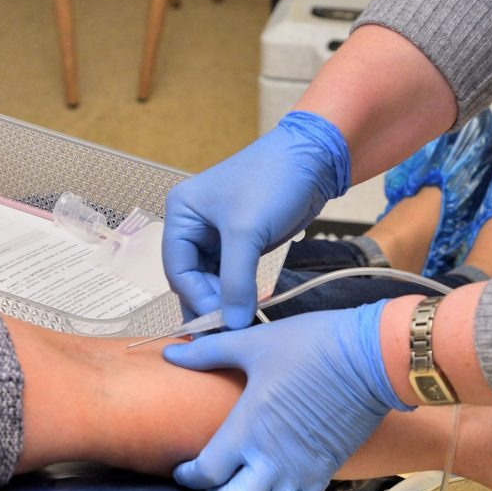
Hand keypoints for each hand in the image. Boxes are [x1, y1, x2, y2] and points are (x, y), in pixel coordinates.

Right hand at [163, 111, 350, 328]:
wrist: (314, 159)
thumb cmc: (272, 182)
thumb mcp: (247, 232)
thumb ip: (236, 281)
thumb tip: (230, 324)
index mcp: (182, 214)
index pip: (177, 269)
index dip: (196, 298)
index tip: (219, 322)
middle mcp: (194, 225)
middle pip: (191, 278)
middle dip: (209, 303)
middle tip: (227, 331)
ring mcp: (217, 234)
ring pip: (212, 280)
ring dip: (224, 302)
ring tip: (239, 324)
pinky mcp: (242, 242)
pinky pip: (232, 275)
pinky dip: (238, 293)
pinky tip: (248, 310)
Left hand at [163, 301, 409, 490]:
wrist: (371, 357)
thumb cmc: (312, 347)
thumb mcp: (255, 344)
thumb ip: (210, 353)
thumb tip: (172, 353)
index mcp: (247, 431)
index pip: (206, 473)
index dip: (188, 477)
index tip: (183, 470)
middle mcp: (271, 460)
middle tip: (212, 480)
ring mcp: (301, 470)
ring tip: (242, 481)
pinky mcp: (326, 470)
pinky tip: (276, 483)